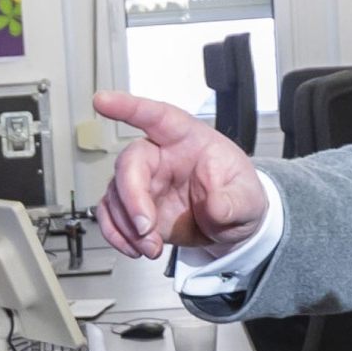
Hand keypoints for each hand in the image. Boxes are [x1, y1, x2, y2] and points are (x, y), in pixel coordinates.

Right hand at [94, 92, 269, 261]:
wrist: (230, 226)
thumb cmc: (237, 196)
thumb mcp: (248, 198)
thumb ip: (233, 201)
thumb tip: (214, 204)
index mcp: (187, 139)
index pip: (156, 116)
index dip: (128, 107)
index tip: (103, 101)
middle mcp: (160, 155)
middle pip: (130, 163)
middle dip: (132, 197)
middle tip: (146, 228)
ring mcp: (144, 182)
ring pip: (116, 194)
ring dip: (128, 226)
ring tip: (152, 248)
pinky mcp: (134, 207)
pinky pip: (110, 216)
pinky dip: (117, 235)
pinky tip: (135, 249)